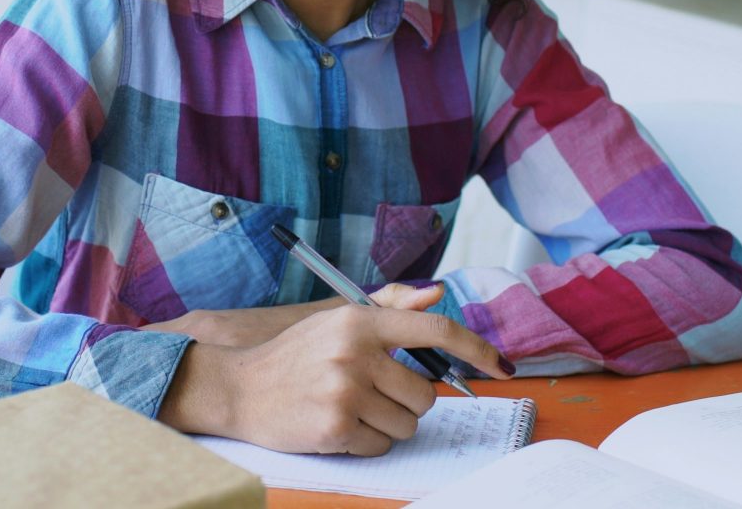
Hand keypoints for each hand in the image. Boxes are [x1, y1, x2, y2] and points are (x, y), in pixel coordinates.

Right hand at [157, 282, 511, 456]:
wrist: (238, 387)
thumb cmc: (294, 355)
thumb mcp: (338, 320)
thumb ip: (388, 308)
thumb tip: (436, 294)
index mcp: (361, 321)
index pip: (436, 330)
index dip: (477, 349)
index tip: (502, 366)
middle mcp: (355, 353)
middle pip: (424, 393)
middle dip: (408, 402)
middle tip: (373, 394)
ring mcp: (345, 391)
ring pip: (407, 424)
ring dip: (387, 424)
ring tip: (352, 409)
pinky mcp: (335, 427)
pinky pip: (380, 446)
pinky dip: (366, 443)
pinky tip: (337, 426)